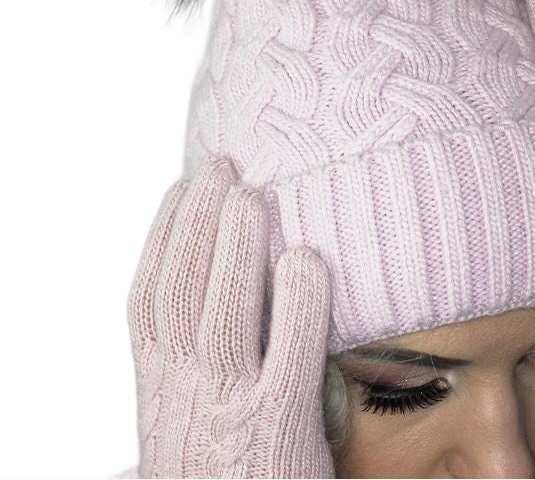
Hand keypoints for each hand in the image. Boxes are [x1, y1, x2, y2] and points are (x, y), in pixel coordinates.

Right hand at [127, 158, 334, 477]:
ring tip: (251, 194)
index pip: (148, 300)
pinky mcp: (278, 437)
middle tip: (222, 168)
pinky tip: (304, 257)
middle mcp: (181, 398)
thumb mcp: (188, 420)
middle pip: (181, 294)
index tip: (183, 186)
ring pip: (220, 318)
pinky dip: (294, 305)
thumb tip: (224, 285)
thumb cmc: (225, 476)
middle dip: (197, 222)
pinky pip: (285, 360)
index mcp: (158, 392)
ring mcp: (226, 416)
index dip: (162, 237)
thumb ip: (196, 360)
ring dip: (232, 248)